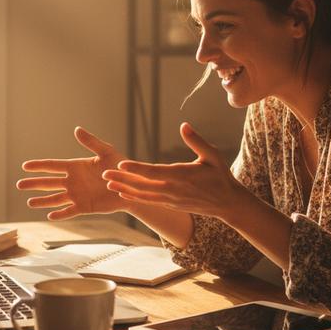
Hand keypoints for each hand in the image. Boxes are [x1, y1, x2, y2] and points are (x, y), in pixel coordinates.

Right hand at [16, 127, 124, 219]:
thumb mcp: (106, 152)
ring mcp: (77, 195)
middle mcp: (73, 181)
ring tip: (29, 202)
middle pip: (49, 183)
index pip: (53, 166)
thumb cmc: (120, 167)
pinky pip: (69, 211)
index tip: (24, 166)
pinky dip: (60, 214)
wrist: (131, 185)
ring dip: (43, 201)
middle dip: (34, 184)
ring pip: (55, 198)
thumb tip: (76, 129)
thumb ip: (91, 142)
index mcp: (75, 167)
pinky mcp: (85, 207)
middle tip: (19, 185)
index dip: (39, 166)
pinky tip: (50, 216)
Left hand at [102, 123, 242, 217]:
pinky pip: (149, 201)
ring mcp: (171, 199)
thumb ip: (197, 141)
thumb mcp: (213, 155)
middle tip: (104, 173)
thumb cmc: (220, 176)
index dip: (137, 169)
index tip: (121, 164)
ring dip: (125, 188)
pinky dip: (135, 197)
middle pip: (143, 185)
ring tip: (108, 183)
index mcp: (181, 175)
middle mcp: (173, 189)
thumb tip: (184, 125)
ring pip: (143, 195)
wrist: (227, 203)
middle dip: (123, 179)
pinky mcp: (171, 204)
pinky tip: (123, 193)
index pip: (154, 172)